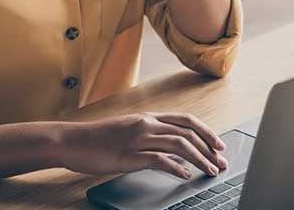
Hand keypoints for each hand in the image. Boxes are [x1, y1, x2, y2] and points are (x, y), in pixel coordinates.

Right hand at [59, 113, 227, 178]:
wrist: (72, 141)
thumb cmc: (98, 138)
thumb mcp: (128, 129)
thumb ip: (149, 132)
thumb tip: (170, 146)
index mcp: (148, 116)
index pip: (186, 120)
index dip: (206, 131)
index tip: (219, 144)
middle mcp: (147, 124)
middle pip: (188, 131)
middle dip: (209, 147)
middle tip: (221, 161)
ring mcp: (139, 138)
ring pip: (179, 145)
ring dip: (199, 159)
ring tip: (209, 170)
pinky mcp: (130, 155)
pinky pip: (160, 160)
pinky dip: (176, 167)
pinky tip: (184, 175)